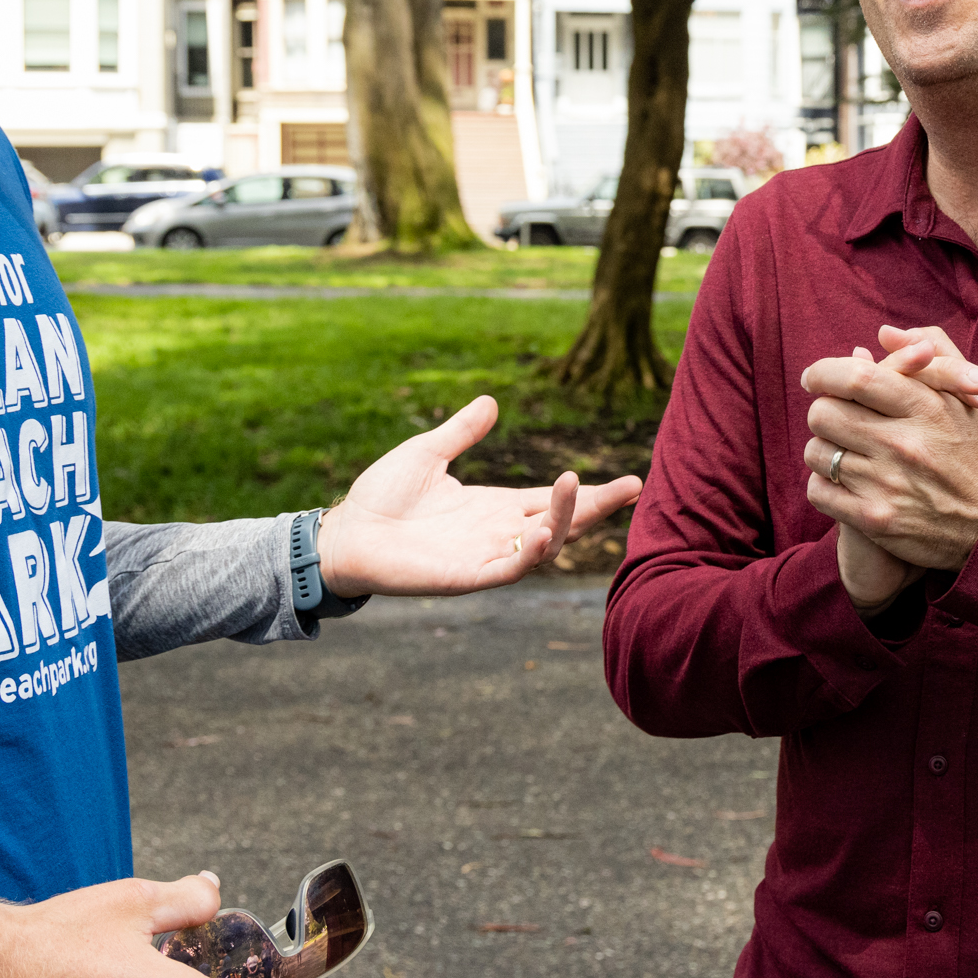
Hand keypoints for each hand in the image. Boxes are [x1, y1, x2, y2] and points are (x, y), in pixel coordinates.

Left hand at [319, 395, 641, 595]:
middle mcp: (497, 531)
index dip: (589, 491)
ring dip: (564, 520)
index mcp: (494, 505)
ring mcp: (484, 555)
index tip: (631, 481)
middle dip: (597, 506)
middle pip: (561, 520)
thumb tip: (492, 401)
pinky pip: (507, 568)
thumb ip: (461, 432)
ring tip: (577, 490)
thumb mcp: (427, 452)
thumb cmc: (381, 497)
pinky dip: (529, 553)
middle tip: (633, 486)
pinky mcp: (465, 576)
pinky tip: (545, 532)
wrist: (344, 533)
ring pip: (541, 544)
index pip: (552, 497)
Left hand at [801, 326, 977, 571]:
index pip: (856, 378)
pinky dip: (823, 486)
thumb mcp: (966, 399)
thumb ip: (931, 355)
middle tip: (838, 419)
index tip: (816, 377)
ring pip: (817, 452)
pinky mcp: (875, 519)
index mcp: (926, 408)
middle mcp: (904, 443)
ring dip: (825, 451)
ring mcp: (888, 483)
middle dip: (825, 412)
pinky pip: (818, 491)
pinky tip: (843, 484)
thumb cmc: (974, 457)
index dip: (824, 373)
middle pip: (824, 412)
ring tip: (845, 454)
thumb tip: (884, 334)